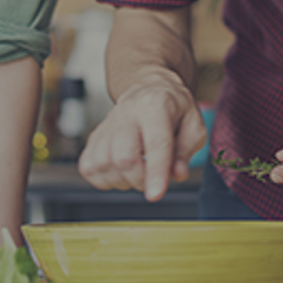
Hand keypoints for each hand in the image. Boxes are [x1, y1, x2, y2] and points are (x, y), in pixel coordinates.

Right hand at [78, 69, 206, 200]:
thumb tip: (177, 174)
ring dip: (124, 180)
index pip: (155, 142)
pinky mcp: (94, 137)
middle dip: (140, 179)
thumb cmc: (173, 108)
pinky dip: (105, 179)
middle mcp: (128, 112)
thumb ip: (187, 150)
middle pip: (124, 157)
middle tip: (153, 176)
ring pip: (104, 164)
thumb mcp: (193, 124)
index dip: (156, 171)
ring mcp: (107, 124)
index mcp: (156, 105)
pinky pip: (89, 168)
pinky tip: (120, 170)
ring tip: (138, 170)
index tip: (155, 195)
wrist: (149, 88)